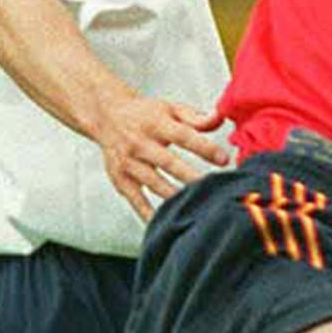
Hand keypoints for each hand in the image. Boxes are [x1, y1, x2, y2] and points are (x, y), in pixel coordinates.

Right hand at [95, 90, 232, 219]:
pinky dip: (149, 213)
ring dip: (175, 196)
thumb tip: (220, 119)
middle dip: (191, 176)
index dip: (204, 148)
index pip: (183, 136)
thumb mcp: (170, 109)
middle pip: (168, 162)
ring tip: (197, 207)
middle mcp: (140, 143)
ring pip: (154, 183)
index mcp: (155, 123)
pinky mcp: (120, 179)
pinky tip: (165, 223)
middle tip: (213, 188)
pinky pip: (136, 200)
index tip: (224, 160)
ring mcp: (128, 163)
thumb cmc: (146, 115)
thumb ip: (196, 117)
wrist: (106, 117)